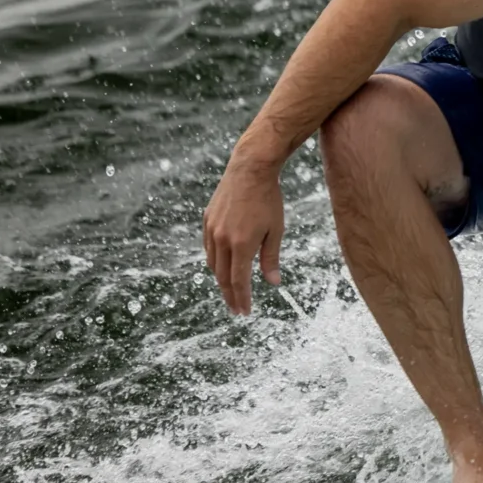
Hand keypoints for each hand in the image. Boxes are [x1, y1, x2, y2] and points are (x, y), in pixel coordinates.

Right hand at [202, 156, 285, 314]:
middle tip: (236, 309)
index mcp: (241, 244)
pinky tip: (222, 266)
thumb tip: (272, 283)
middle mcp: (222, 240)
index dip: (241, 298)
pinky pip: (208, 248)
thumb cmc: (268, 200)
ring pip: (213, 264)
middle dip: (230, 295)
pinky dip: (215, 262)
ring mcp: (212, 230)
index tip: (244, 312)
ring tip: (230, 291)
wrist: (250, 170)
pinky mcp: (207, 220)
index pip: (238, 281)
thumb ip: (270, 258)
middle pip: (222, 277)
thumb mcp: (275, 230)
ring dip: (221, 280)